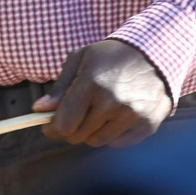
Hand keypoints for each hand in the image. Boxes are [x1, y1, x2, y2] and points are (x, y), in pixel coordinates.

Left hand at [35, 39, 170, 147]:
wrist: (155, 51)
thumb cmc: (113, 54)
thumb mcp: (81, 59)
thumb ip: (60, 87)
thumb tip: (39, 110)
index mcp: (92, 84)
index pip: (64, 125)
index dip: (53, 128)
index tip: (50, 125)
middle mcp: (112, 103)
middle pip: (78, 136)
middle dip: (71, 128)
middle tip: (76, 114)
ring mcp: (131, 116)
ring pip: (97, 141)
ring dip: (92, 131)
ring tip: (99, 111)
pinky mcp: (147, 125)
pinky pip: (118, 143)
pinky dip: (112, 134)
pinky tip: (116, 116)